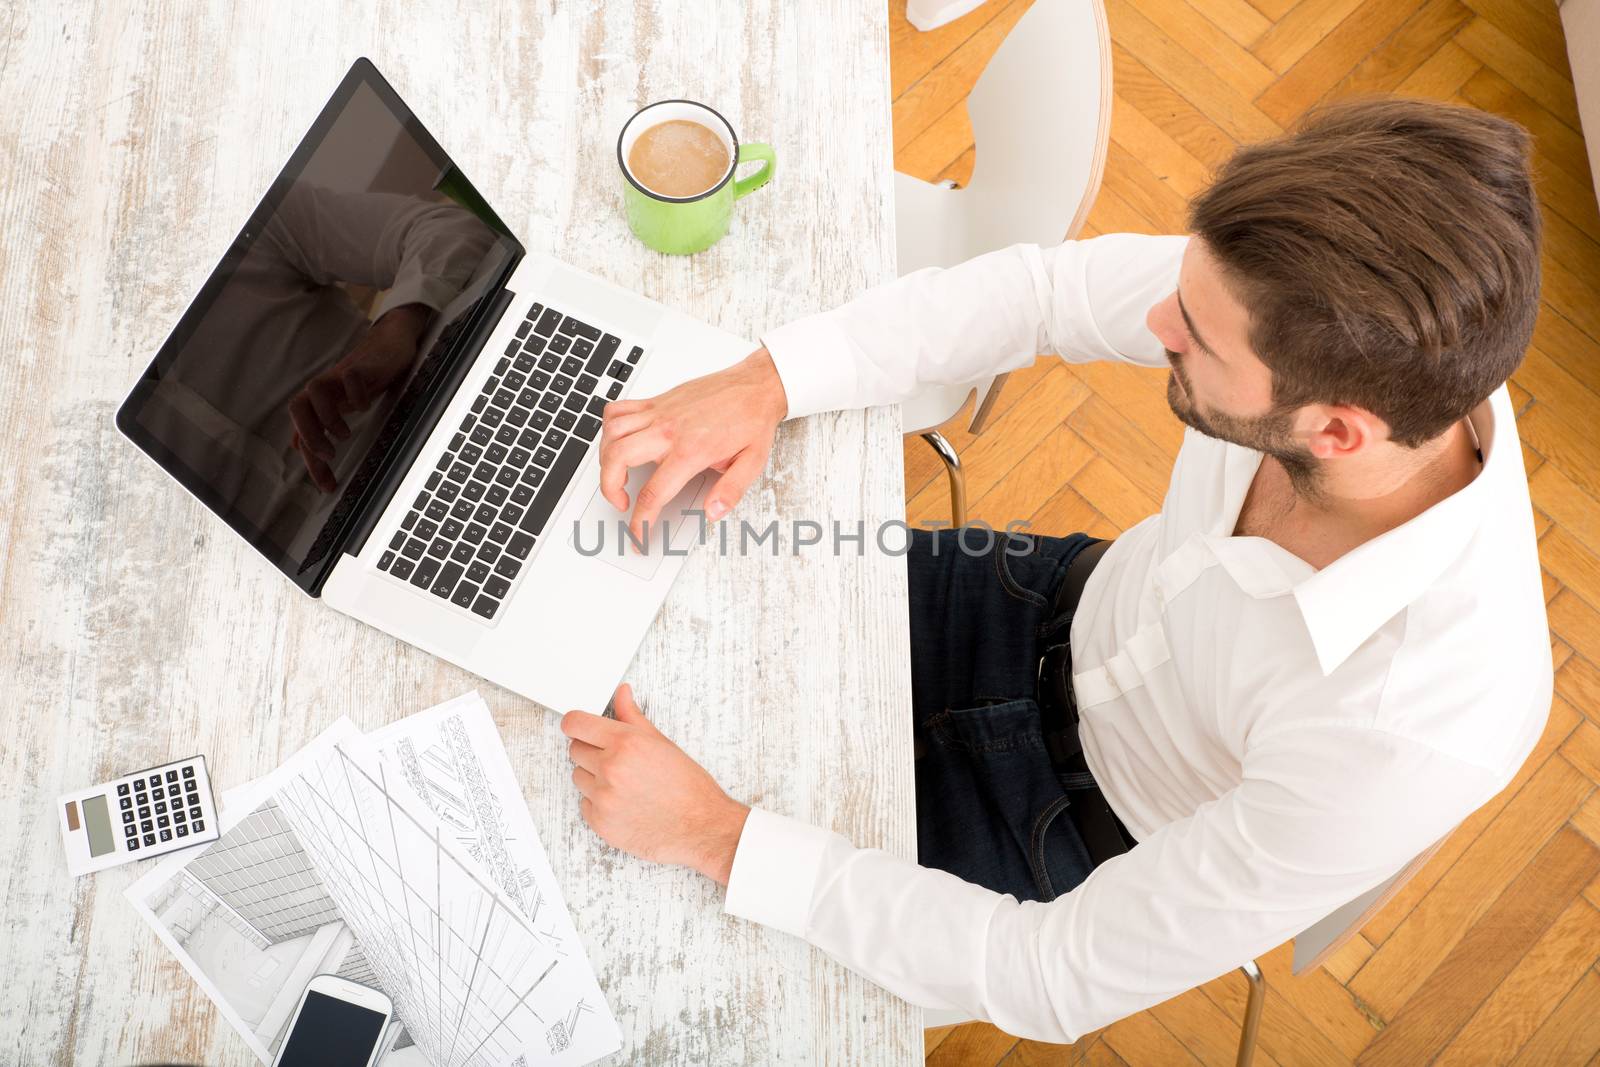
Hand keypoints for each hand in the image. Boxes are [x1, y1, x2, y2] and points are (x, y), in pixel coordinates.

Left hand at [289, 303, 430, 490]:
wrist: (390, 343)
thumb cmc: (366, 376)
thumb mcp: (341, 403)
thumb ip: (318, 423)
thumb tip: (294, 445)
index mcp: (318, 402)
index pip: (302, 433)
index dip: (311, 462)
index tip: (328, 486)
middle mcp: (325, 388)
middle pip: (297, 406)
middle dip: (309, 435)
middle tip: (329, 456)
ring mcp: (341, 376)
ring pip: (315, 390)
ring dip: (327, 416)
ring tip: (345, 434)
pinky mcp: (361, 365)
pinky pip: (351, 377)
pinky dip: (357, 395)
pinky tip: (367, 407)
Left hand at [561, 683, 749, 884]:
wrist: (700, 826)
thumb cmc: (687, 786)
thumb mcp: (661, 742)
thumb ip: (632, 716)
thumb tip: (621, 694)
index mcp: (625, 743)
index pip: (575, 723)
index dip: (575, 723)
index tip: (578, 727)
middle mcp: (610, 769)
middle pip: (575, 749)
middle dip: (591, 751)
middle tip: (617, 760)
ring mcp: (603, 797)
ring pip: (578, 777)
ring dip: (594, 778)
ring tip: (625, 784)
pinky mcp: (600, 822)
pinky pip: (585, 804)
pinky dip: (599, 803)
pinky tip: (624, 803)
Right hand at [599, 346, 787, 544]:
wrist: (756, 385)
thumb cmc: (752, 419)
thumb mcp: (752, 463)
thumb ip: (730, 491)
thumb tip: (713, 513)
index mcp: (691, 450)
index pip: (654, 493)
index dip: (641, 522)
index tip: (639, 535)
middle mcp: (669, 430)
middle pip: (618, 460)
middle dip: (609, 489)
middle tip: (622, 503)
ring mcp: (659, 413)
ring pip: (612, 433)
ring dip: (605, 459)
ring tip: (616, 475)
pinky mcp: (656, 401)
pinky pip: (618, 409)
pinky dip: (608, 427)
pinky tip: (617, 441)